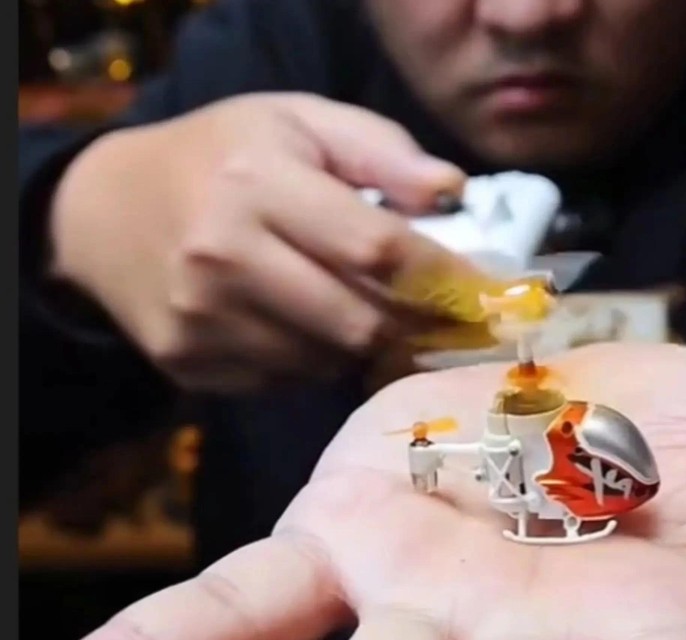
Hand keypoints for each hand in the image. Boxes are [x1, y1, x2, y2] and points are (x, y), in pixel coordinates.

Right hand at [48, 93, 468, 391]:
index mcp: (258, 183)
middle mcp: (224, 256)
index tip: (489, 299)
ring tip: (356, 306)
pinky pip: (287, 380)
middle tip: (441, 321)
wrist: (104, 214)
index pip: (379, 250)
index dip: (446, 281)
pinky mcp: (191, 362)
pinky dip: (313, 361)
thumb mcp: (297, 123)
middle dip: (412, 326)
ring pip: (329, 360)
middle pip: (362, 322)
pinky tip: (302, 324)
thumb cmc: (218, 158)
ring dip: (362, 343)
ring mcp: (203, 319)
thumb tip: (453, 194)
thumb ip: (381, 151)